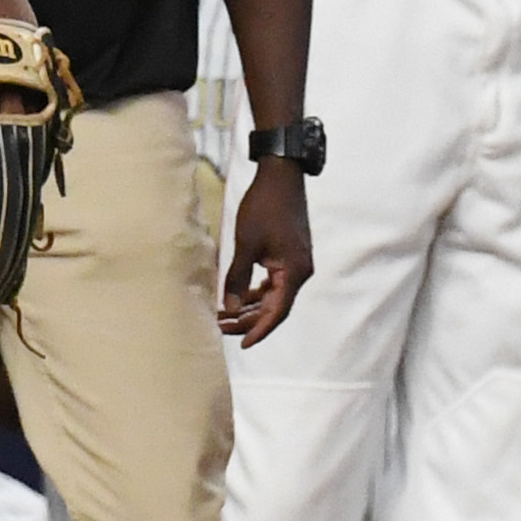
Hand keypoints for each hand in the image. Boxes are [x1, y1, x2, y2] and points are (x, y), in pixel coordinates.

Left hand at [218, 160, 312, 341]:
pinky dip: (256, 292)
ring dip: (250, 306)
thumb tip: (230, 307)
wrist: (281, 176)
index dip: (259, 330)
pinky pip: (273, 282)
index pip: (277, 312)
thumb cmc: (264, 207)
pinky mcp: (288, 255)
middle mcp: (299, 271)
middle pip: (275, 307)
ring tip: (224, 314)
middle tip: (220, 327)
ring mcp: (295, 263)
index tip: (241, 344)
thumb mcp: (246, 244)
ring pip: (273, 296)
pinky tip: (238, 296)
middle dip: (248, 320)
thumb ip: (238, 278)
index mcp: (294, 272)